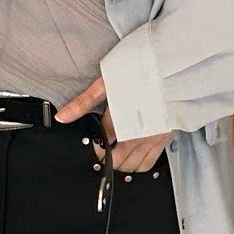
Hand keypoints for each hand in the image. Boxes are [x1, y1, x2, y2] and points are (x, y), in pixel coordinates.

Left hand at [55, 76, 173, 171]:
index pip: (101, 145)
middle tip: (101, 153)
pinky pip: (149, 163)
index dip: (94, 147)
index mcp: (121, 121)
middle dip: (105, 159)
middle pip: (116, 161)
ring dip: (121, 165)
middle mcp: (137, 135)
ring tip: (115, 157)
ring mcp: (152, 139)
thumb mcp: (106, 83)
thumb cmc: (139, 71)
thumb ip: (83, 103)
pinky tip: (132, 158)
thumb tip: (62, 117)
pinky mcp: (164, 139)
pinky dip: (138, 165)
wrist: (171, 66)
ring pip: (132, 167)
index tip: (93, 144)